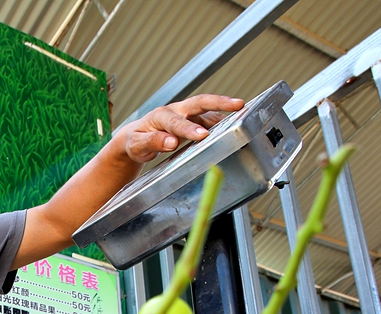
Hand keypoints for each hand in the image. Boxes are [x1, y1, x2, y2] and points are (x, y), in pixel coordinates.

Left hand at [122, 94, 245, 162]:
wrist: (136, 136)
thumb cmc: (136, 141)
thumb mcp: (138, 145)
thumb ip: (152, 142)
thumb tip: (171, 142)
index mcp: (160, 116)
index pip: (176, 121)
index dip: (189, 128)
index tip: (201, 136)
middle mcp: (176, 110)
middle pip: (200, 103)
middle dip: (219, 102)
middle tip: (237, 104)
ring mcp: (186, 114)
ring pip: (208, 109)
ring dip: (225, 109)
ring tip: (244, 112)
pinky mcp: (193, 120)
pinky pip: (210, 118)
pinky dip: (222, 120)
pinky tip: (234, 124)